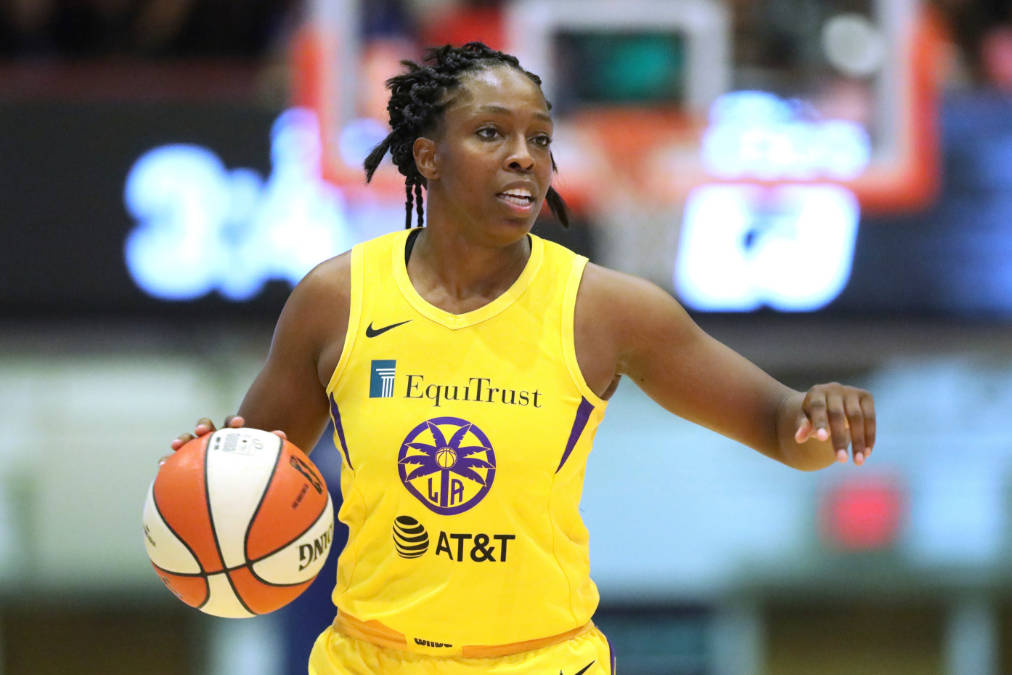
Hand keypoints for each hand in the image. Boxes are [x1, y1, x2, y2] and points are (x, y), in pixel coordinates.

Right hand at [161, 416, 287, 466]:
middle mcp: (213, 443)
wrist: (231, 490)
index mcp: (233, 440)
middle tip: (205, 431)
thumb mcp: (260, 468)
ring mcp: (195, 452)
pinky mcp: (180, 465)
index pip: (232, 424)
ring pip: (187, 441)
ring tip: (177, 445)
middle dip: (205, 425)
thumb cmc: (248, 478)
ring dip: (183, 439)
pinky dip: (166, 461)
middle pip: (206, 427)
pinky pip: (171, 463)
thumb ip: (270, 453)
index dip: (235, 422)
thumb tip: (282, 436)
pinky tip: (161, 466)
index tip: (240, 424)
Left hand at [793, 383, 874, 465]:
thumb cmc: (815, 415)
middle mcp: (834, 389)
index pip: (817, 408)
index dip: (820, 423)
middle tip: (842, 460)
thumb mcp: (806, 420)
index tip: (822, 439)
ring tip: (858, 462)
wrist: (830, 401)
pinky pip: (870, 418)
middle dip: (839, 438)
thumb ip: (803, 427)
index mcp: (816, 393)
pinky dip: (869, 436)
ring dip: (859, 441)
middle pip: (837, 415)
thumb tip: (799, 438)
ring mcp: (851, 391)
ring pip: (858, 418)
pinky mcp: (866, 396)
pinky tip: (867, 453)